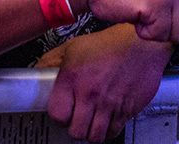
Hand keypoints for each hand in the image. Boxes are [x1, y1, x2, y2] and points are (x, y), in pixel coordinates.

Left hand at [39, 26, 170, 141]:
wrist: (141, 44)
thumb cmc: (108, 44)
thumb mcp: (72, 47)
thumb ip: (51, 61)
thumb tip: (37, 71)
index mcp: (72, 78)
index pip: (57, 114)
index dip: (58, 116)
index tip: (61, 113)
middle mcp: (90, 93)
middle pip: (76, 131)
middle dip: (74, 127)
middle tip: (76, 119)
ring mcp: (109, 104)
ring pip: (95, 136)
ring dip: (91, 131)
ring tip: (90, 121)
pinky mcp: (127, 110)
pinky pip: (114, 132)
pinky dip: (109, 130)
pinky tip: (106, 119)